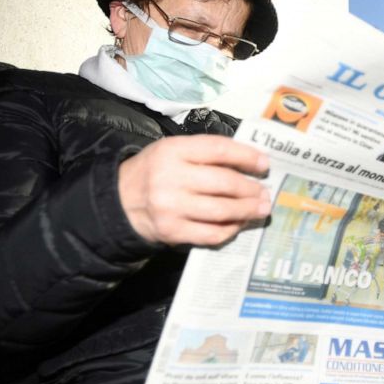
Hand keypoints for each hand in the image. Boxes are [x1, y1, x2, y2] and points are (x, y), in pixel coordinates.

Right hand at [118, 135, 270, 245]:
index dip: (247, 156)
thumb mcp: (172, 151)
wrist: (118, 201)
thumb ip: (205, 153)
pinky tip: (238, 223)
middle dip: (251, 189)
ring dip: (247, 210)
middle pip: (224, 183)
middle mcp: (171, 177)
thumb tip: (250, 162)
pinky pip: (211, 233)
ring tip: (260, 208)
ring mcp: (171, 207)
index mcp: (172, 151)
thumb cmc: (154, 172)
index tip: (265, 163)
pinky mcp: (172, 231)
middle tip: (265, 193)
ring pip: (222, 210)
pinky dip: (231, 229)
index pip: (219, 150)